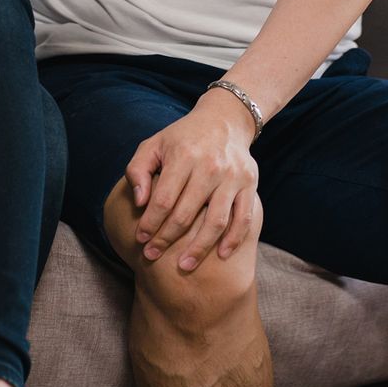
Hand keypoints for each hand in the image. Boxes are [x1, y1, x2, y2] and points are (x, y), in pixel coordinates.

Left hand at [125, 99, 260, 272]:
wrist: (224, 120)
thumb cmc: (181, 138)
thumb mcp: (153, 145)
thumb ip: (138, 171)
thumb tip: (139, 203)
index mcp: (183, 156)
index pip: (163, 199)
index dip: (150, 223)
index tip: (140, 239)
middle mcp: (209, 166)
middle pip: (186, 214)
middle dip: (166, 239)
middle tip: (152, 256)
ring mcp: (232, 176)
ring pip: (216, 221)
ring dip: (199, 248)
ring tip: (184, 266)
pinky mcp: (249, 183)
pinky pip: (243, 218)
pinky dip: (234, 239)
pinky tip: (222, 255)